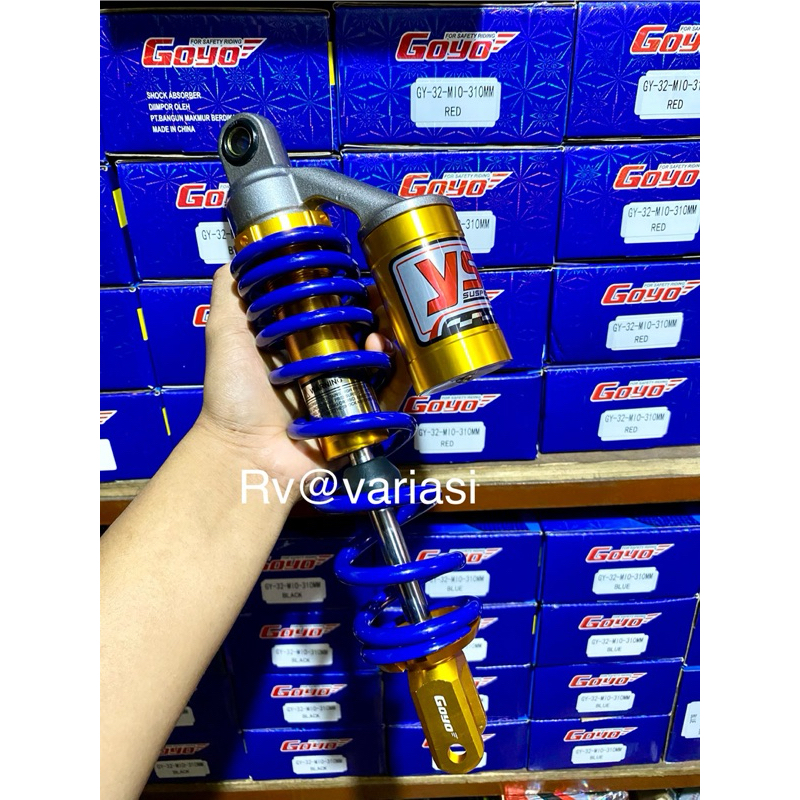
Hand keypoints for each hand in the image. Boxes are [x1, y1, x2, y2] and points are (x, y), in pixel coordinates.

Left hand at [195, 266, 409, 491]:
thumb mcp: (225, 336)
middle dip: (368, 312)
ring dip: (383, 337)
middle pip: (356, 331)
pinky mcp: (358, 414)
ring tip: (378, 325)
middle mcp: (320, 366)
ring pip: (376, 358)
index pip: (326, 310)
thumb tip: (235, 257)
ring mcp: (341, 390)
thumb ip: (229, 297)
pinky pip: (385, 391)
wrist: (247, 454)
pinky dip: (392, 370)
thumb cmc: (232, 399)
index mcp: (294, 346)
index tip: (348, 274)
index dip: (339, 292)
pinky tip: (382, 349)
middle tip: (372, 297)